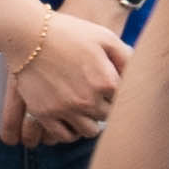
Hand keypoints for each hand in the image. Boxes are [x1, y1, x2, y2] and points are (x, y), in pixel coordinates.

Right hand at [0, 6, 124, 143]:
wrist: (28, 33)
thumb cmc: (68, 32)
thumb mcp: (105, 37)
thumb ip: (127, 58)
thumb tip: (139, 75)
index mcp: (106, 82)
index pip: (124, 102)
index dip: (120, 95)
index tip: (113, 88)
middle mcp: (87, 100)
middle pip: (108, 118)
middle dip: (106, 108)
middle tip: (98, 96)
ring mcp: (65, 109)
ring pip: (89, 132)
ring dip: (90, 121)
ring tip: (85, 109)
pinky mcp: (44, 113)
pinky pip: (64, 136)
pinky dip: (70, 131)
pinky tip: (70, 118)